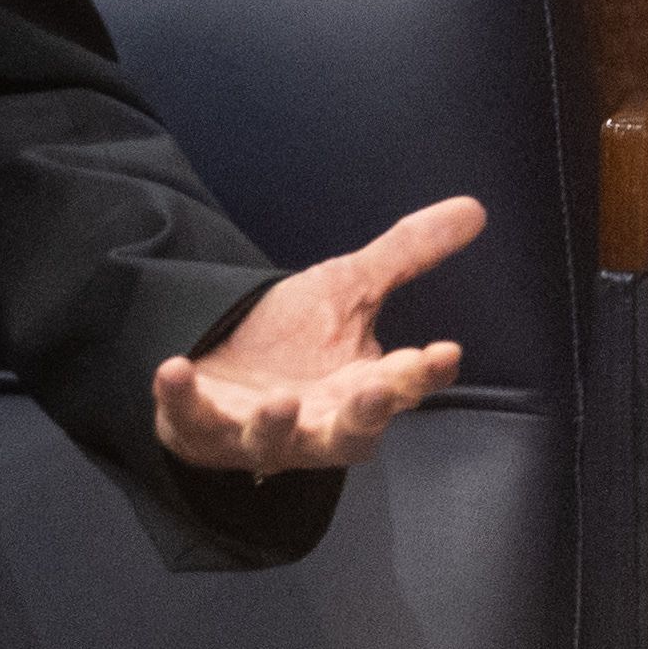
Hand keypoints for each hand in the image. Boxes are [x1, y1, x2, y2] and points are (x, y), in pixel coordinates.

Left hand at [151, 195, 485, 475]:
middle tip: (374, 388)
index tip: (444, 351)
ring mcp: (259, 431)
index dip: (425, 373)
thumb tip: (474, 208)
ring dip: (277, 424)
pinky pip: (190, 418)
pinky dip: (181, 398)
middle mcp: (318, 421)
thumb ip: (407, 254)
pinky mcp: (202, 427)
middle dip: (365, 413)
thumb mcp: (349, 287)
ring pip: (274, 441)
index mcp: (362, 389)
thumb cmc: (295, 341)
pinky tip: (173, 368)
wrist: (225, 370)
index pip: (404, 386)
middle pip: (352, 430)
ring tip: (278, 401)